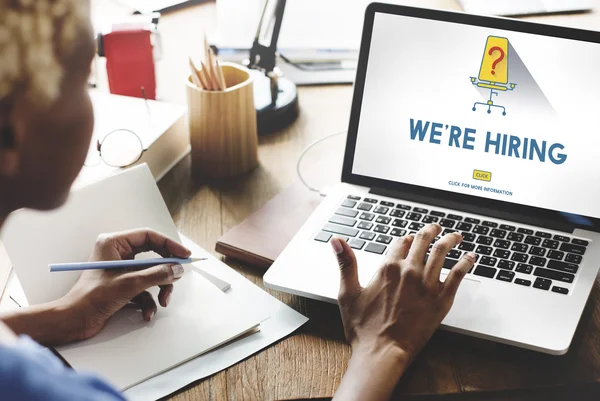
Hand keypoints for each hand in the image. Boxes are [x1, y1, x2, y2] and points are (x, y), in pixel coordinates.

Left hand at [61, 228, 190, 341]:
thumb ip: (157, 274)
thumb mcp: (129, 284)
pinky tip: (147, 313)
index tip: (184, 255)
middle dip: (165, 271)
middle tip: (177, 277)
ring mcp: (121, 270)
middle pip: (153, 256)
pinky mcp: (122, 285)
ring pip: (151, 274)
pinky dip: (149, 301)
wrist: (74, 321)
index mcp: (114, 243)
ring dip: (159, 289)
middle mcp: (118, 254)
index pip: (149, 236)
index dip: (169, 245)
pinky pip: (144, 288)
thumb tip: (177, 269)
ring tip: (162, 301)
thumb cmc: (91, 298)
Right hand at [331, 224, 475, 400]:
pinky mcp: (441, 299)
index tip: (409, 238)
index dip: (405, 238)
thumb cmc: (363, 328)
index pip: (400, 242)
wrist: (382, 352)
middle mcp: (409, 271)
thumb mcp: (348, 292)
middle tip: (436, 228)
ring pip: (442, 252)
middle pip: (423, 241)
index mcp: (387, 268)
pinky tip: (471, 257)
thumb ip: (346, 263)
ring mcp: (427, 285)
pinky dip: (466, 262)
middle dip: (430, 231)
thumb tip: (337, 240)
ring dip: (450, 240)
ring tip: (456, 236)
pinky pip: (458, 275)